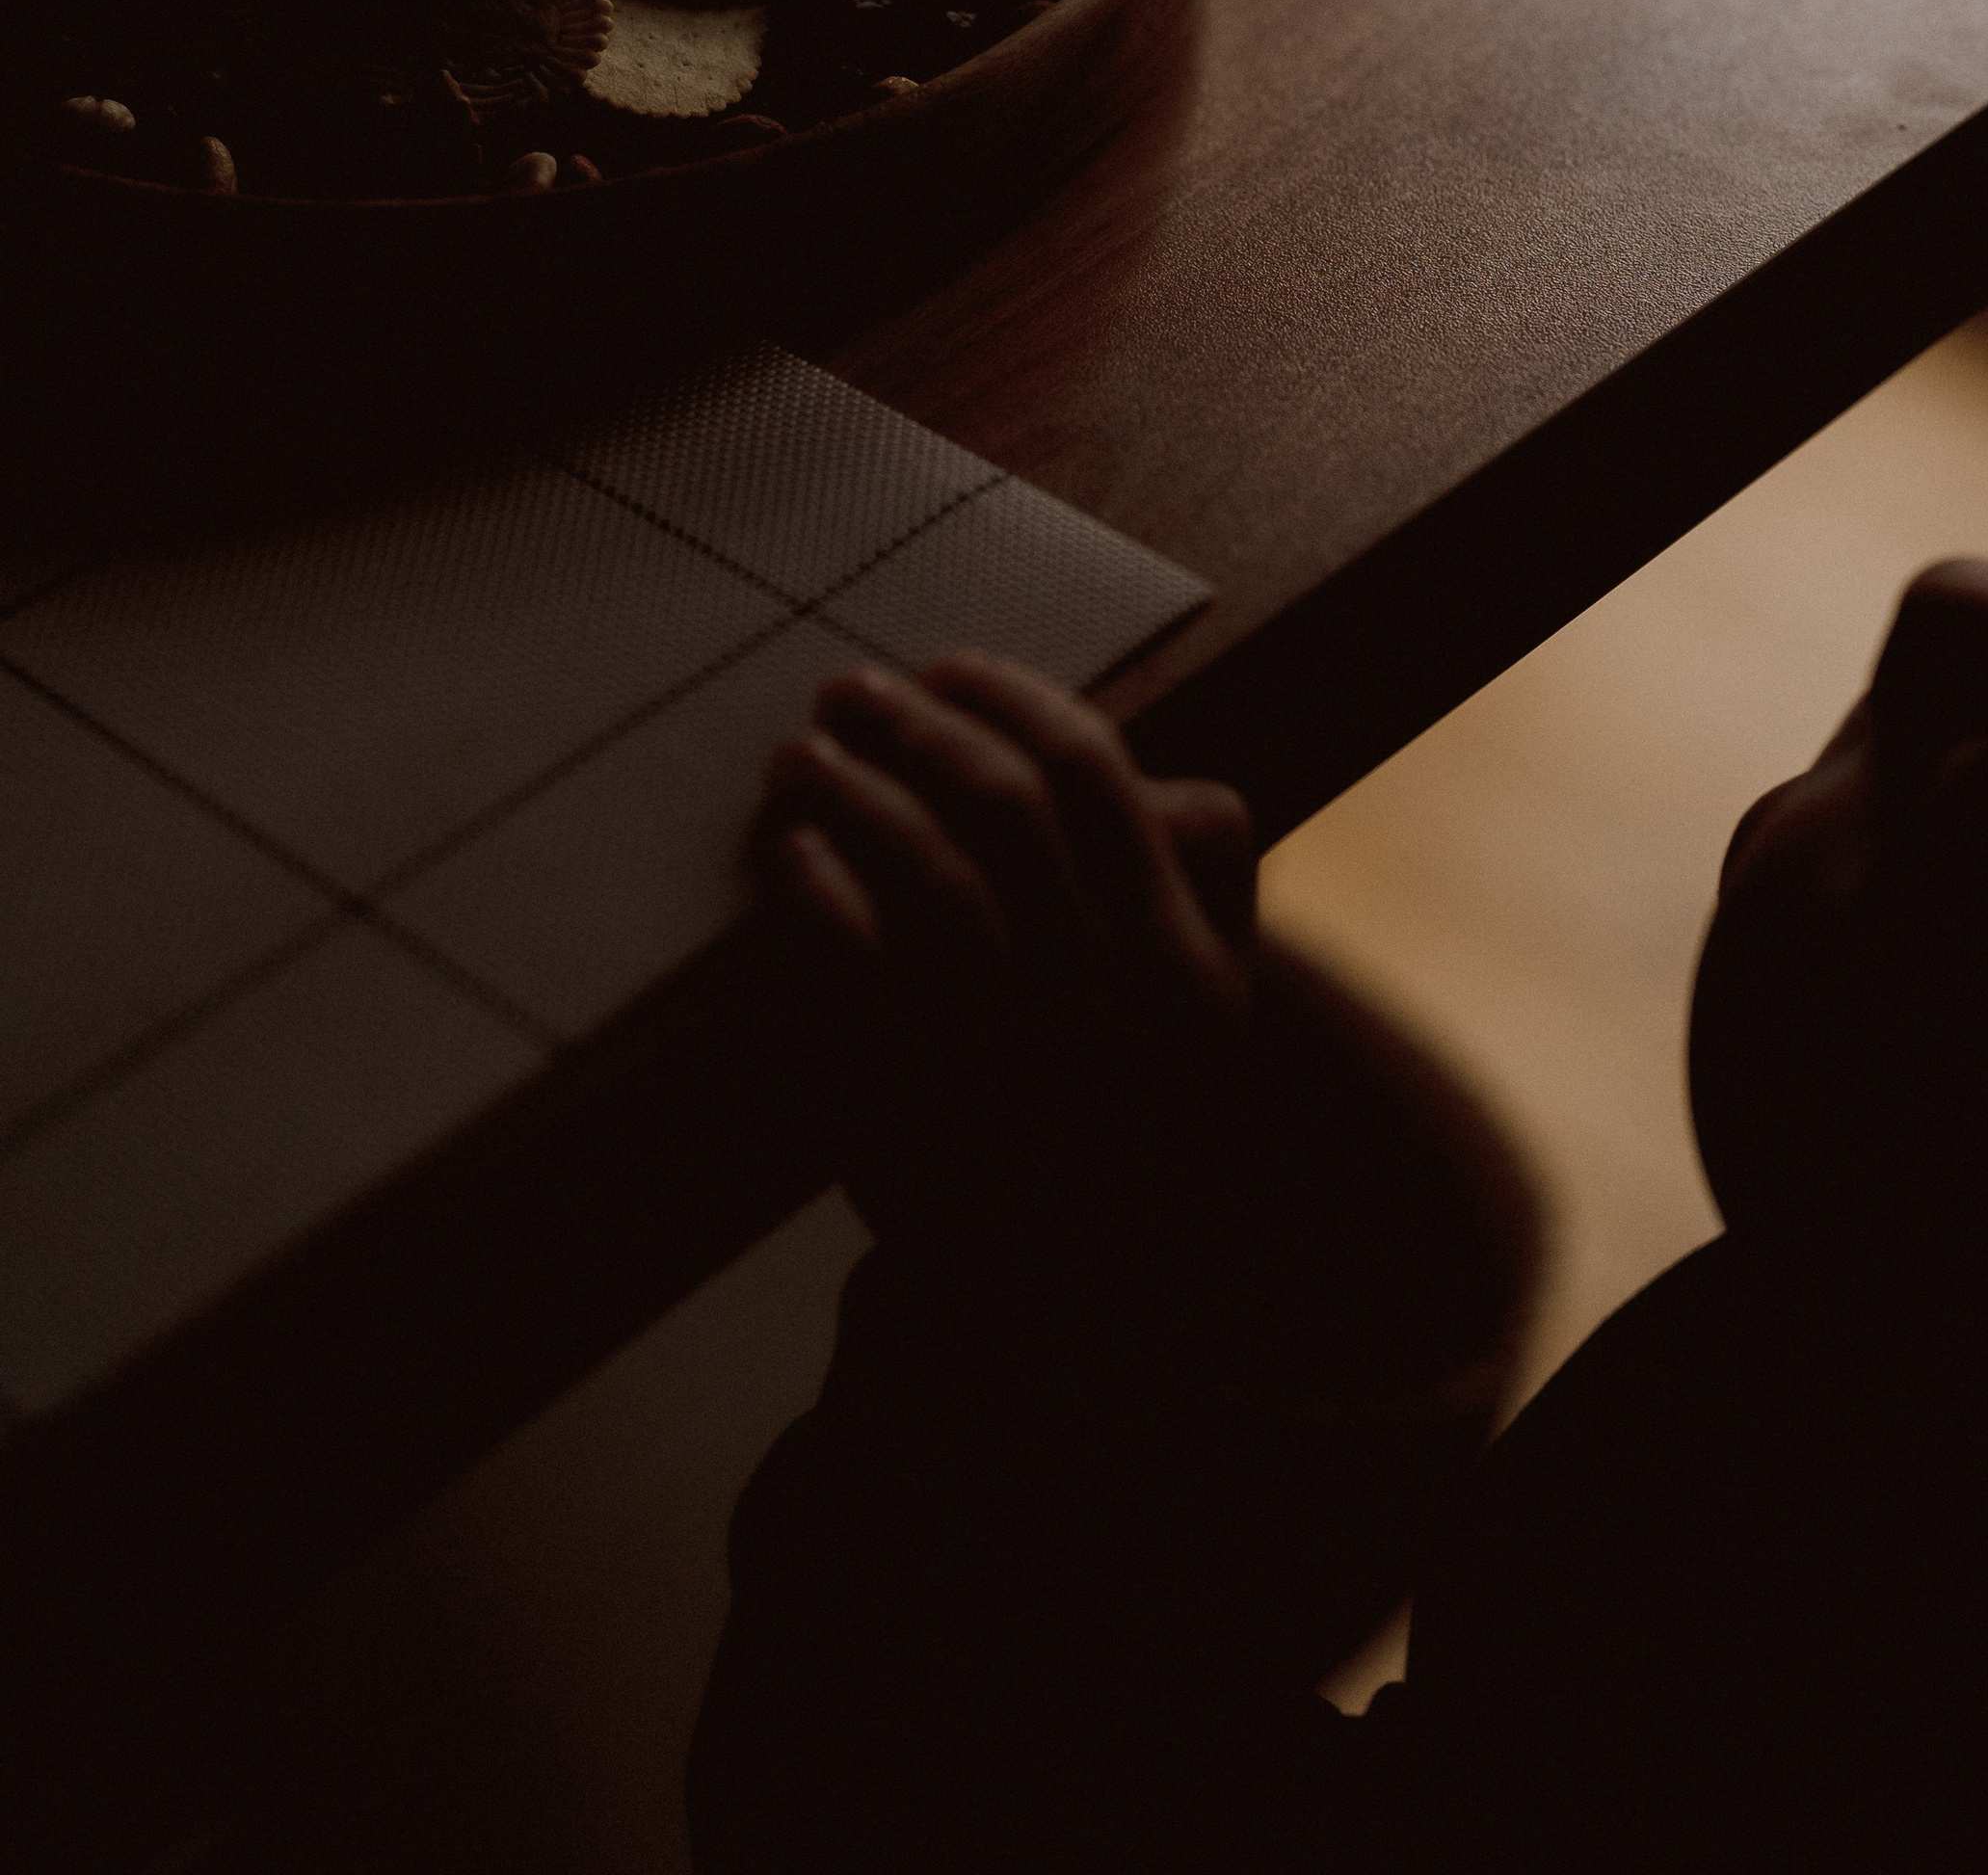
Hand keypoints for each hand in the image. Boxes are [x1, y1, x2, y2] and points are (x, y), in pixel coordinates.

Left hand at [757, 655, 1255, 1248]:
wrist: (1065, 1324)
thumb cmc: (1117, 1127)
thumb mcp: (1195, 1020)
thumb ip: (1196, 893)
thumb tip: (1164, 780)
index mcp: (1186, 964)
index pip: (1102, 780)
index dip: (1014, 702)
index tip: (948, 670)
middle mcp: (1114, 1005)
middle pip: (1005, 806)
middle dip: (915, 726)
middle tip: (846, 692)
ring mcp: (1018, 1061)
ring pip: (931, 872)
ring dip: (854, 793)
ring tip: (798, 760)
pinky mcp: (920, 1115)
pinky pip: (856, 972)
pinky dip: (816, 896)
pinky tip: (785, 860)